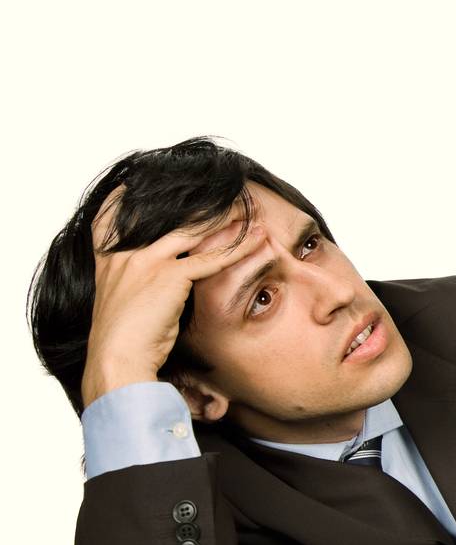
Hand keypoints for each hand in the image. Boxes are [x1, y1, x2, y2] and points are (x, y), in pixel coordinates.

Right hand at [80, 189, 264, 408]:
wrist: (116, 359)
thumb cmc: (121, 340)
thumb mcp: (120, 302)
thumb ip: (133, 282)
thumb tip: (159, 281)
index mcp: (107, 260)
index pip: (109, 218)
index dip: (124, 198)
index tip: (138, 185)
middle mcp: (124, 255)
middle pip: (167, 220)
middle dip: (200, 209)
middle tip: (224, 198)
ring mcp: (146, 262)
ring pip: (193, 233)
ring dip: (225, 222)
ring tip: (249, 213)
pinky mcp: (169, 276)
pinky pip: (211, 259)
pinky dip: (239, 249)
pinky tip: (258, 241)